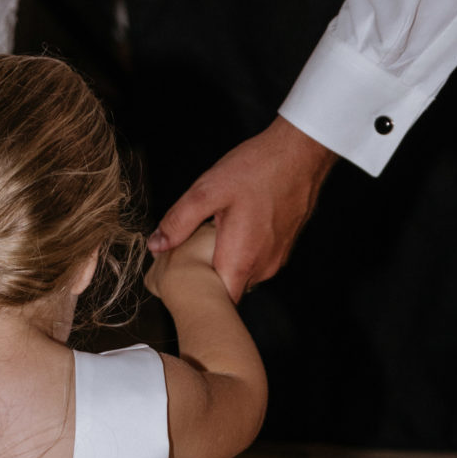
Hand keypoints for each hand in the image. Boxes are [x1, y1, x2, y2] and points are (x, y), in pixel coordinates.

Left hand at [150, 116, 334, 298]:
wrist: (301, 153)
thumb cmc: (256, 169)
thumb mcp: (208, 191)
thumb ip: (179, 221)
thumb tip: (156, 245)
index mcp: (241, 260)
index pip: (219, 303)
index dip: (199, 299)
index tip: (182, 284)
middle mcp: (263, 267)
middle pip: (229, 289)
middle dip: (208, 278)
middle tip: (187, 254)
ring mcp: (276, 258)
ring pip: (243, 273)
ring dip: (225, 262)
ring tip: (209, 237)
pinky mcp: (283, 247)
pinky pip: (256, 260)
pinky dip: (241, 251)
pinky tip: (233, 227)